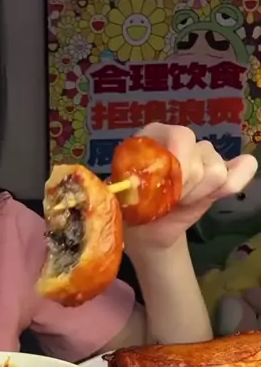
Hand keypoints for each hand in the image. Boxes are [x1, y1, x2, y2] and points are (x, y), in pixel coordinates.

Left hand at [123, 122, 257, 253]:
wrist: (149, 230)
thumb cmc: (132, 210)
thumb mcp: (123, 198)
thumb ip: (129, 187)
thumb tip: (136, 186)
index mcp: (154, 136)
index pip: (179, 137)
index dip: (177, 167)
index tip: (163, 194)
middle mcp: (182, 138)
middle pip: (201, 154)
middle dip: (185, 187)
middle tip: (167, 203)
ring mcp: (204, 154)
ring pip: (217, 170)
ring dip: (198, 194)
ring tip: (179, 203)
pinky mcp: (224, 171)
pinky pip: (243, 170)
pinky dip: (232, 184)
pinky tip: (212, 197)